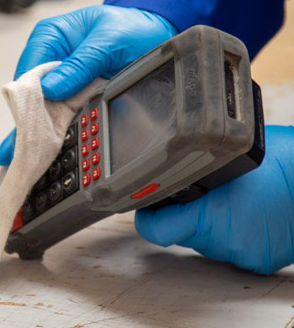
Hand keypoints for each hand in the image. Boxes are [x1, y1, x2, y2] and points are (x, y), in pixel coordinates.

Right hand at [0, 5, 176, 164]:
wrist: (153, 34)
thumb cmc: (130, 29)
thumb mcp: (108, 42)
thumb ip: (79, 64)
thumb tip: (49, 89)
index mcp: (50, 36)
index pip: (28, 69)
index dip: (29, 96)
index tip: (35, 121)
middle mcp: (49, 57)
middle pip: (31, 92)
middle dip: (33, 118)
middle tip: (33, 147)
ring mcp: (59, 78)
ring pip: (42, 107)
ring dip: (43, 128)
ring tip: (34, 155)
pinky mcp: (72, 93)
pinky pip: (59, 113)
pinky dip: (57, 128)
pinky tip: (46, 149)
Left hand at [135, 125, 293, 274]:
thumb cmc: (278, 164)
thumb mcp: (225, 159)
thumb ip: (192, 173)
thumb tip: (170, 177)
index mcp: (209, 215)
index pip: (156, 230)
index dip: (147, 218)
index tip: (144, 210)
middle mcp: (222, 241)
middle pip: (181, 232)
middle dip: (182, 215)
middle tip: (196, 193)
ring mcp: (241, 254)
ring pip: (206, 240)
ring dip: (208, 225)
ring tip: (229, 200)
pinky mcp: (257, 261)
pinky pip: (230, 247)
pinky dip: (231, 233)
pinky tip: (245, 213)